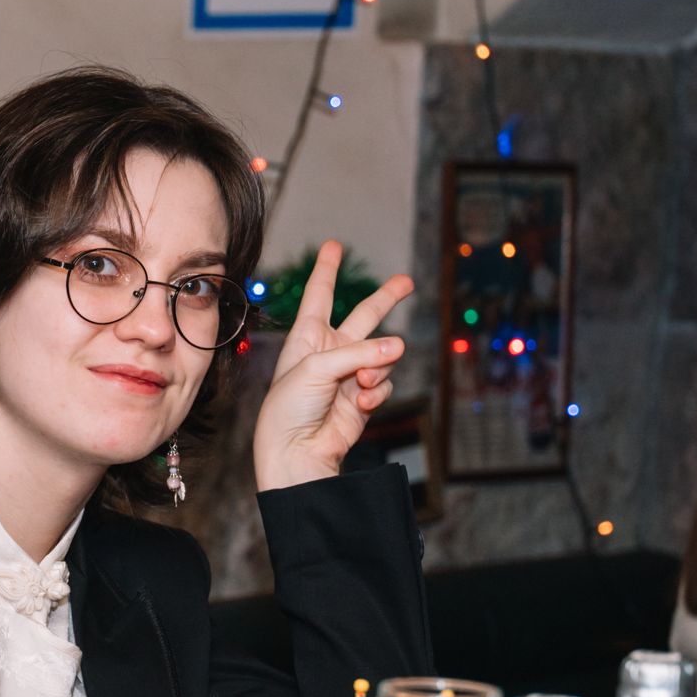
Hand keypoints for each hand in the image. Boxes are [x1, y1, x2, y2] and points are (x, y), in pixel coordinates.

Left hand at [250, 240, 412, 492]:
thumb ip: (359, 352)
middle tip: (407, 281)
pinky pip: (383, 383)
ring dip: (378, 366)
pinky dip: (375, 393)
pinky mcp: (364, 397)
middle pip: (364, 315)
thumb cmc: (289, 408)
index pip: (319, 295)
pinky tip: (358, 404)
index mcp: (307, 337)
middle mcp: (330, 351)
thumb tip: (399, 346)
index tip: (333, 245)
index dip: (326, 269)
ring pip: (383, 354)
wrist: (296, 451)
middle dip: (386, 298)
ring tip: (361, 384)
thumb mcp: (316, 368)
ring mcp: (350, 374)